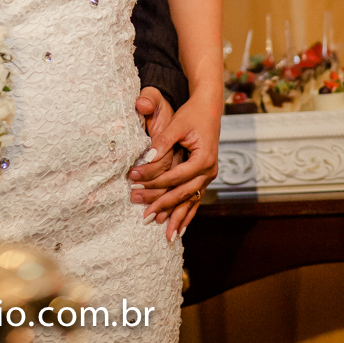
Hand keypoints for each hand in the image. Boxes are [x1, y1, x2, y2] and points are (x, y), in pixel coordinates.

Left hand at [128, 91, 219, 241]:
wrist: (208, 108)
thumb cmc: (191, 114)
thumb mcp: (176, 125)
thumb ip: (162, 142)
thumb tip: (147, 159)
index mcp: (203, 159)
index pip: (174, 176)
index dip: (154, 181)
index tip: (134, 182)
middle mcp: (209, 171)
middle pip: (182, 193)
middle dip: (162, 205)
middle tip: (143, 214)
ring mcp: (209, 176)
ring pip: (190, 201)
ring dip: (176, 216)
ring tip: (164, 234)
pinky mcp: (205, 177)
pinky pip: (195, 198)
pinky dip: (187, 213)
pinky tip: (180, 229)